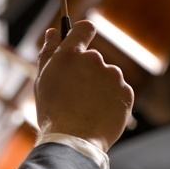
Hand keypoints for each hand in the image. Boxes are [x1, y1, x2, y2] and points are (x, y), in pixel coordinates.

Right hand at [34, 21, 133, 153]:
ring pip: (107, 76)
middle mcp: (94, 59)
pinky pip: (119, 91)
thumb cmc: (53, 110)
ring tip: (87, 107)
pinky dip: (111, 100)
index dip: (82, 33)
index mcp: (71, 54)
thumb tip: (52, 32)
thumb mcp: (43, 79)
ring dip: (100, 86)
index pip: (84, 28)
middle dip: (86, 71)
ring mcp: (113, 76)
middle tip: (75, 93)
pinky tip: (99, 113)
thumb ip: (48, 52)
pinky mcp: (126, 92)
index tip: (80, 40)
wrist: (74, 140)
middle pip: (93, 58)